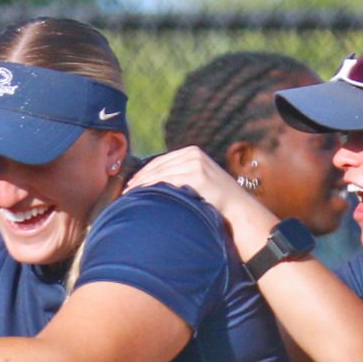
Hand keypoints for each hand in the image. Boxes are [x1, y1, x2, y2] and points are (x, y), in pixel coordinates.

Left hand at [129, 147, 272, 232]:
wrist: (237, 209)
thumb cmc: (215, 199)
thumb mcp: (197, 180)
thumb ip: (180, 176)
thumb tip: (155, 182)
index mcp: (191, 152)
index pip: (161, 161)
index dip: (144, 172)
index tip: (130, 183)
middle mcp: (193, 154)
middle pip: (158, 166)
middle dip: (140, 178)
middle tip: (125, 191)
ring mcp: (195, 163)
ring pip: (161, 173)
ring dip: (143, 184)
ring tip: (130, 195)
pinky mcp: (197, 175)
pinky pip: (169, 181)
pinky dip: (154, 188)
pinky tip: (144, 195)